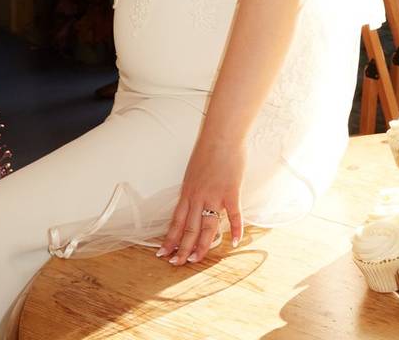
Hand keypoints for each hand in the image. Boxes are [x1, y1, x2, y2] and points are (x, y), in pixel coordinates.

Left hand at [157, 136, 245, 265]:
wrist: (221, 136)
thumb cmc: (208, 150)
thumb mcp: (194, 171)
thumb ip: (194, 188)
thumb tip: (194, 200)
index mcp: (187, 192)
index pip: (176, 221)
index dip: (169, 238)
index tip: (163, 253)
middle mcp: (198, 197)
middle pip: (189, 228)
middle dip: (182, 248)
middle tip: (178, 264)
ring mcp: (215, 196)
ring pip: (206, 227)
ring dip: (202, 245)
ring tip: (197, 259)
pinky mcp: (231, 192)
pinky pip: (233, 215)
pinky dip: (235, 230)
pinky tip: (233, 243)